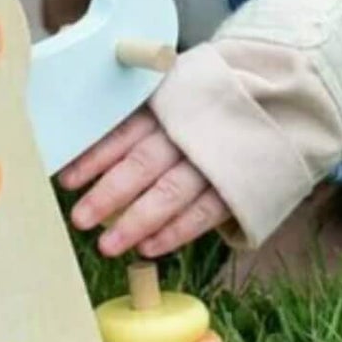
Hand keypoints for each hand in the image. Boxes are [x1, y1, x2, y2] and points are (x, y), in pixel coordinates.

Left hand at [55, 105, 231, 258]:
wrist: (275, 104)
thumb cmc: (206, 106)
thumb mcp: (172, 94)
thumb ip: (136, 115)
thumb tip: (81, 131)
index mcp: (167, 105)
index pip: (124, 132)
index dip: (94, 157)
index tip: (66, 180)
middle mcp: (187, 132)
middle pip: (143, 164)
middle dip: (109, 194)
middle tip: (80, 219)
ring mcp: (214, 160)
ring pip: (170, 193)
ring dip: (137, 221)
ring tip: (108, 246)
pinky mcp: (236, 186)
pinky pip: (203, 213)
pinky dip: (175, 232)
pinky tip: (149, 247)